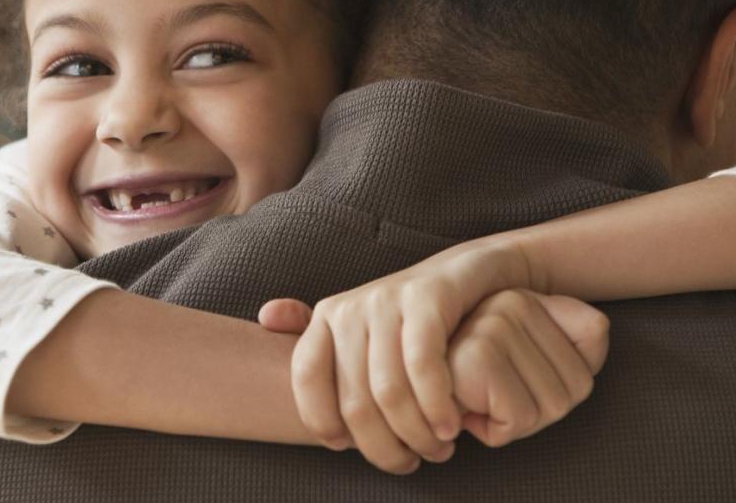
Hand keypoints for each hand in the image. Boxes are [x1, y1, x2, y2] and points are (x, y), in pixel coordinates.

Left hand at [257, 241, 603, 474]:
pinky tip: (450, 426)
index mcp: (327, 319)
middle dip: (384, 446)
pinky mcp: (426, 298)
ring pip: (388, 391)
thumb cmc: (413, 319)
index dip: (324, 422)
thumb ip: (321, 340)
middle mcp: (350, 308)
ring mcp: (386, 300)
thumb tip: (265, 316)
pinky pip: (422, 366)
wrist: (471, 273)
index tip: (351, 448)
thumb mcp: (363, 330)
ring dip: (415, 434)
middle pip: (353, 400)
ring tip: (436, 449)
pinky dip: (436, 406)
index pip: (306, 380)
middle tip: (412, 462)